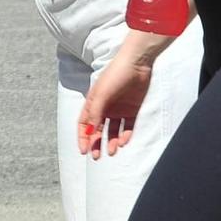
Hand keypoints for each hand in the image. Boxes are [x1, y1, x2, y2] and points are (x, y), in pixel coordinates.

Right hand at [77, 40, 154, 159]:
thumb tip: (90, 132)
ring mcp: (119, 109)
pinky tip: (123, 142)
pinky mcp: (132, 110)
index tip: (83, 151)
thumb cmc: (115, 74)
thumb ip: (95, 113)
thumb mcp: (101, 94)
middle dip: (96, 144)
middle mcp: (105, 107)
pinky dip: (125, 136)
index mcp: (93, 103)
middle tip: (96, 157)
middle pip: (98, 130)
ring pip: (113, 131)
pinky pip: (127, 127)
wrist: (137, 63)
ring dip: (111, 142)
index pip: (84, 124)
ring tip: (112, 151)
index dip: (82, 137)